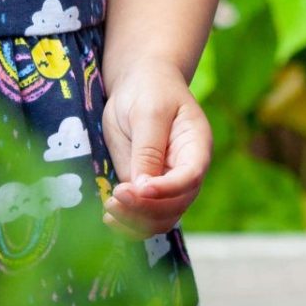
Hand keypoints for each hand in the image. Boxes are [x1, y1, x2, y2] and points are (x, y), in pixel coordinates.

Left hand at [100, 58, 212, 238]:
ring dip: (136, 222)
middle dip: (145, 209)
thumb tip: (143, 189)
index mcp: (196, 146)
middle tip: (114, 199)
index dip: (166, 190)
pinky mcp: (148, 189)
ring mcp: (168, 183)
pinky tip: (110, 216)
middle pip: (176, 205)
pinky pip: (145, 217)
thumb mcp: (149, 112)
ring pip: (161, 218)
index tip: (136, 189)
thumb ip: (147, 150)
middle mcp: (186, 170)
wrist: (140, 82)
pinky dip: (129, 223)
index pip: (190, 177)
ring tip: (109, 210)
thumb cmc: (149, 89)